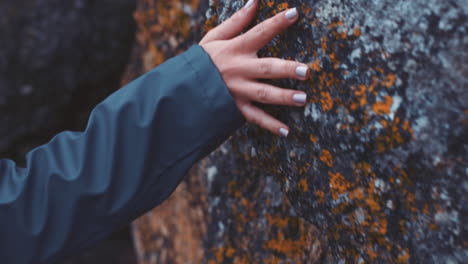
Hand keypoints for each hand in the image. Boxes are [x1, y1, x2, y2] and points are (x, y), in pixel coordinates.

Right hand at [200, 0, 308, 136]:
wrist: (180, 88)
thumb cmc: (201, 61)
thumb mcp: (213, 38)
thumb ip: (236, 22)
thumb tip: (254, 2)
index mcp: (234, 49)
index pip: (259, 33)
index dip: (276, 23)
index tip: (294, 14)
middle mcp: (239, 70)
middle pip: (266, 68)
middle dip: (287, 69)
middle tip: (306, 71)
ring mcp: (238, 91)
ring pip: (264, 94)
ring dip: (284, 97)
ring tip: (303, 99)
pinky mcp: (235, 108)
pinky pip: (255, 117)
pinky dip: (270, 125)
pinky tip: (286, 131)